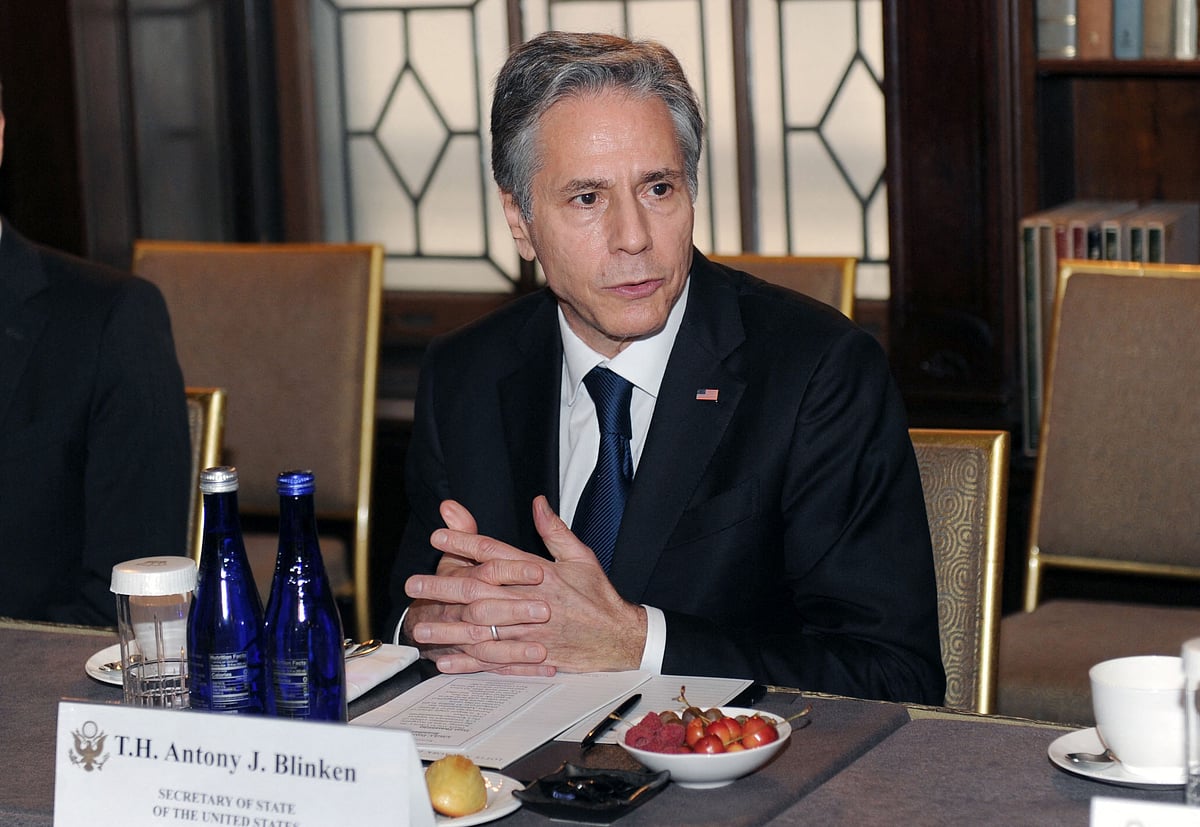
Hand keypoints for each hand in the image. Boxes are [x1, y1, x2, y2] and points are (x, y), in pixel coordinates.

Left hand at [405, 496, 647, 673]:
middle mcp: (531, 603)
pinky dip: (469, 662)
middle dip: (443, 588)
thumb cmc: (598, 596)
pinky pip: (495, 659)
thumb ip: (554, 530)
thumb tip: (538, 502)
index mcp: (541, 574)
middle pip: (479, 593)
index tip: (439, 536)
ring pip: (481, 629)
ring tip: (419, 626)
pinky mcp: (532, 656)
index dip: (465, 544)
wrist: (619, 638)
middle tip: (413, 585)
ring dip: (448, 628)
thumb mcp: (580, 556)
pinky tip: (445, 660)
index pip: (496, 555)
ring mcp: (530, 633)